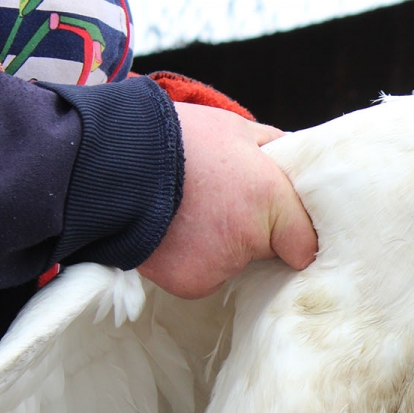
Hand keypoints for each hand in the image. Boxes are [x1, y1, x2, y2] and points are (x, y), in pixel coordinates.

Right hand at [137, 102, 318, 299]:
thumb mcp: (234, 128)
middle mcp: (252, 238)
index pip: (307, 245)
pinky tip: (172, 233)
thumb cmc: (176, 138)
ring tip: (190, 214)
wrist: (107, 162)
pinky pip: (204, 276)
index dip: (294, 234)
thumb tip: (298, 159)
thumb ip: (274, 148)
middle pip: (270, 253)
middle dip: (255, 235)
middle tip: (224, 207)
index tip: (284, 229)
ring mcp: (222, 265)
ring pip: (235, 265)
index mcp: (272, 198)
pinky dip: (192, 261)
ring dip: (221, 248)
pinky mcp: (193, 283)